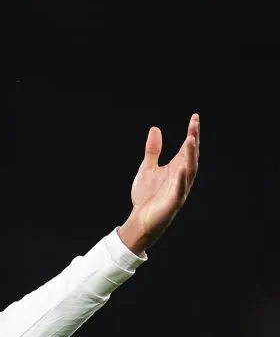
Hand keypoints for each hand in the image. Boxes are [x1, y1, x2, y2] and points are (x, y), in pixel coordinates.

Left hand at [119, 114, 199, 252]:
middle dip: (193, 141)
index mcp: (176, 167)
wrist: (140, 219)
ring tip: (190, 140)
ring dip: (190, 156)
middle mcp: (182, 176)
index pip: (186, 147)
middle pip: (191, 156)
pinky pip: (180, 190)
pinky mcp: (173, 203)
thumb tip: (155, 128)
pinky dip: (181, 180)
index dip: (192, 133)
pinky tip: (182, 169)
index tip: (195, 117)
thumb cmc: (146, 195)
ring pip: (189, 170)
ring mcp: (179, 189)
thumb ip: (153, 150)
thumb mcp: (147, 168)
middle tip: (194, 125)